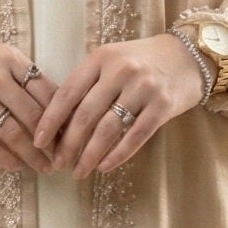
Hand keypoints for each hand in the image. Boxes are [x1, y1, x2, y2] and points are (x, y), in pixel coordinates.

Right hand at [0, 32, 54, 171]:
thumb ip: (23, 76)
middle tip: (60, 157)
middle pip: (32, 115)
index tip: (68, 134)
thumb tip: (54, 109)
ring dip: (31, 155)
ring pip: (12, 133)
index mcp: (10, 59)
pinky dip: (5, 159)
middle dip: (50, 141)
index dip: (60, 117)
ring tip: (42, 167)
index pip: (46, 91)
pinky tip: (16, 166)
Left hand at [33, 35, 201, 177]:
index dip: (50, 120)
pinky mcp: (163, 106)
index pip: (68, 92)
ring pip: (108, 129)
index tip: (38, 142)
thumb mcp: (111, 62)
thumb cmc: (142, 62)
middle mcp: (121, 71)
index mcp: (101, 58)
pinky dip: (117, 155)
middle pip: (85, 115)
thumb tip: (58, 124)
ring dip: (89, 155)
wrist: (188, 56)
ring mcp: (144, 88)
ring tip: (79, 171)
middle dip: (68, 144)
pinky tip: (104, 166)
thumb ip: (88, 85)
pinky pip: (135, 136)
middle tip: (58, 164)